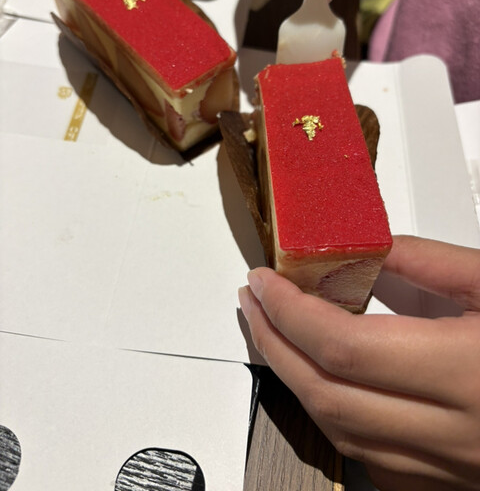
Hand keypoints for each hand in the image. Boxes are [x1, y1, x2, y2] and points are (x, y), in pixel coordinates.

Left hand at [238, 235, 479, 489]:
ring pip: (341, 433)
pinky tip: (323, 380)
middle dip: (274, 345)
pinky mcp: (448, 486)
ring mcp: (450, 470)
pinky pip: (371, 459)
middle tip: (253, 302)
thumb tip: (366, 245)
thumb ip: (432, 262)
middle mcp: (456, 432)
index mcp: (469, 371)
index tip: (262, 280)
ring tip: (274, 331)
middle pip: (327, 396)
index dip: (291, 312)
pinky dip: (333, 414)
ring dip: (294, 378)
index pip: (345, 347)